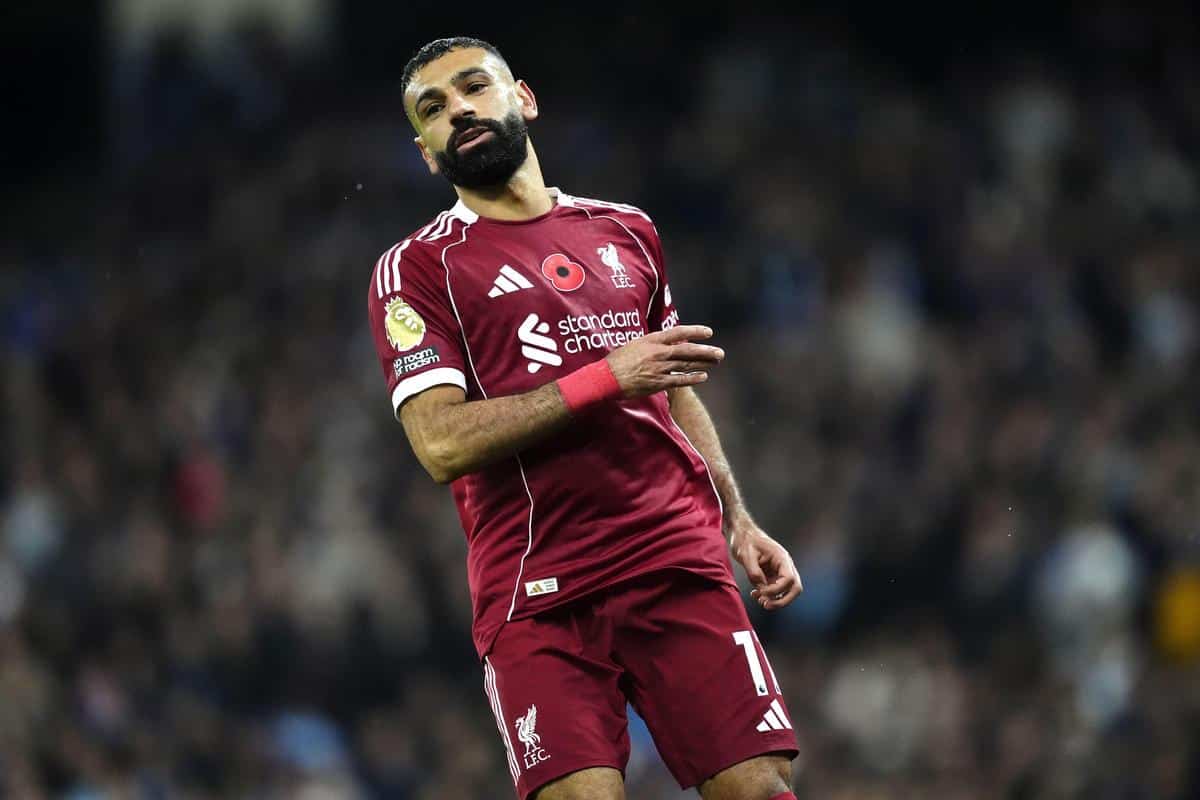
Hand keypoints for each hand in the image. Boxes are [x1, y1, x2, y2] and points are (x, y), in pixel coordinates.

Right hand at [605, 325, 723, 397]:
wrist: (606, 378)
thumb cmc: (617, 361)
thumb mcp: (635, 345)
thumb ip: (652, 344)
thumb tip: (666, 343)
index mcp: (652, 340)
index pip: (679, 333)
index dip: (695, 332)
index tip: (708, 332)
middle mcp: (658, 353)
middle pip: (688, 350)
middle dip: (706, 351)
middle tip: (720, 353)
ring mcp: (659, 368)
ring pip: (686, 364)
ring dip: (703, 363)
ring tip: (715, 362)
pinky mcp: (658, 383)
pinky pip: (680, 380)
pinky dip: (693, 378)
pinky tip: (703, 377)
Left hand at [729, 518, 802, 610]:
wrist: (740, 533)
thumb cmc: (744, 540)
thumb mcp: (746, 555)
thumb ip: (754, 573)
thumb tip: (761, 588)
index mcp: (781, 558)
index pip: (789, 579)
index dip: (776, 590)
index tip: (761, 592)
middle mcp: (784, 565)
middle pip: (795, 588)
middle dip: (782, 600)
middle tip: (766, 605)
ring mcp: (778, 570)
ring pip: (786, 591)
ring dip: (774, 599)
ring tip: (759, 600)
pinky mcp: (771, 574)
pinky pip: (775, 589)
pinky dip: (767, 595)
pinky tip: (755, 594)